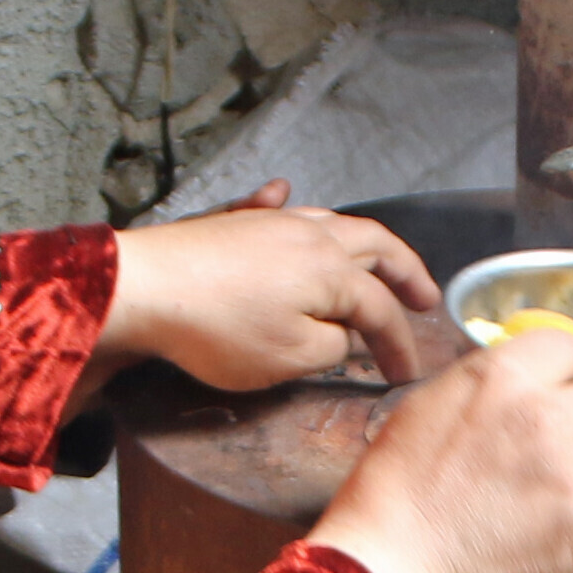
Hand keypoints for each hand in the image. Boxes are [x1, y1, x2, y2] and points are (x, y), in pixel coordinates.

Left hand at [93, 186, 444, 393]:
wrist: (146, 288)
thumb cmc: (219, 330)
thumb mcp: (290, 359)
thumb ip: (331, 348)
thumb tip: (341, 336)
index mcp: (333, 271)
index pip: (381, 311)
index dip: (399, 345)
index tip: (405, 377)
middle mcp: (311, 235)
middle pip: (376, 246)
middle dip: (407, 272)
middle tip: (426, 299)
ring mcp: (271, 223)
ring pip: (334, 221)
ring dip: (366, 243)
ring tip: (378, 262)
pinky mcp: (233, 223)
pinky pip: (274, 206)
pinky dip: (290, 205)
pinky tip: (284, 195)